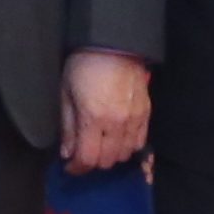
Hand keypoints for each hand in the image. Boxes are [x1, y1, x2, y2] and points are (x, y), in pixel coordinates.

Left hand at [58, 50, 149, 173]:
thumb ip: (68, 127)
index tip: (70, 167)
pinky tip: (117, 139)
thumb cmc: (83, 66)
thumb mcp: (66, 94)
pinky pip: (140, 142)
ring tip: (100, 145)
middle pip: (107, 161)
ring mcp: (135, 119)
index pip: (88, 158)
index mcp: (93, 118)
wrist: (113, 45)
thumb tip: (67, 153)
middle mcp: (117, 124)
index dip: (77, 168)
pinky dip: (127, 146)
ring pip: (125, 155)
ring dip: (111, 155)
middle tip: (83, 153)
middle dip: (92, 162)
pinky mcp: (146, 114)